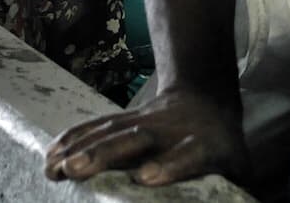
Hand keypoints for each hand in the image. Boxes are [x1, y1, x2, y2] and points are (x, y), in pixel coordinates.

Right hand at [44, 88, 250, 186]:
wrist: (203, 99)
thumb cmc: (221, 147)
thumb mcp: (238, 167)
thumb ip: (233, 191)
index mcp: (201, 146)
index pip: (186, 155)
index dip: (168, 165)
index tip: (146, 178)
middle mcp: (164, 131)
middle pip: (132, 140)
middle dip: (103, 154)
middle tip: (77, 170)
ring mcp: (138, 121)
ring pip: (106, 132)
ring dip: (78, 148)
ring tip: (55, 168)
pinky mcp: (120, 119)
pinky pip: (92, 128)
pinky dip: (70, 140)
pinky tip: (51, 154)